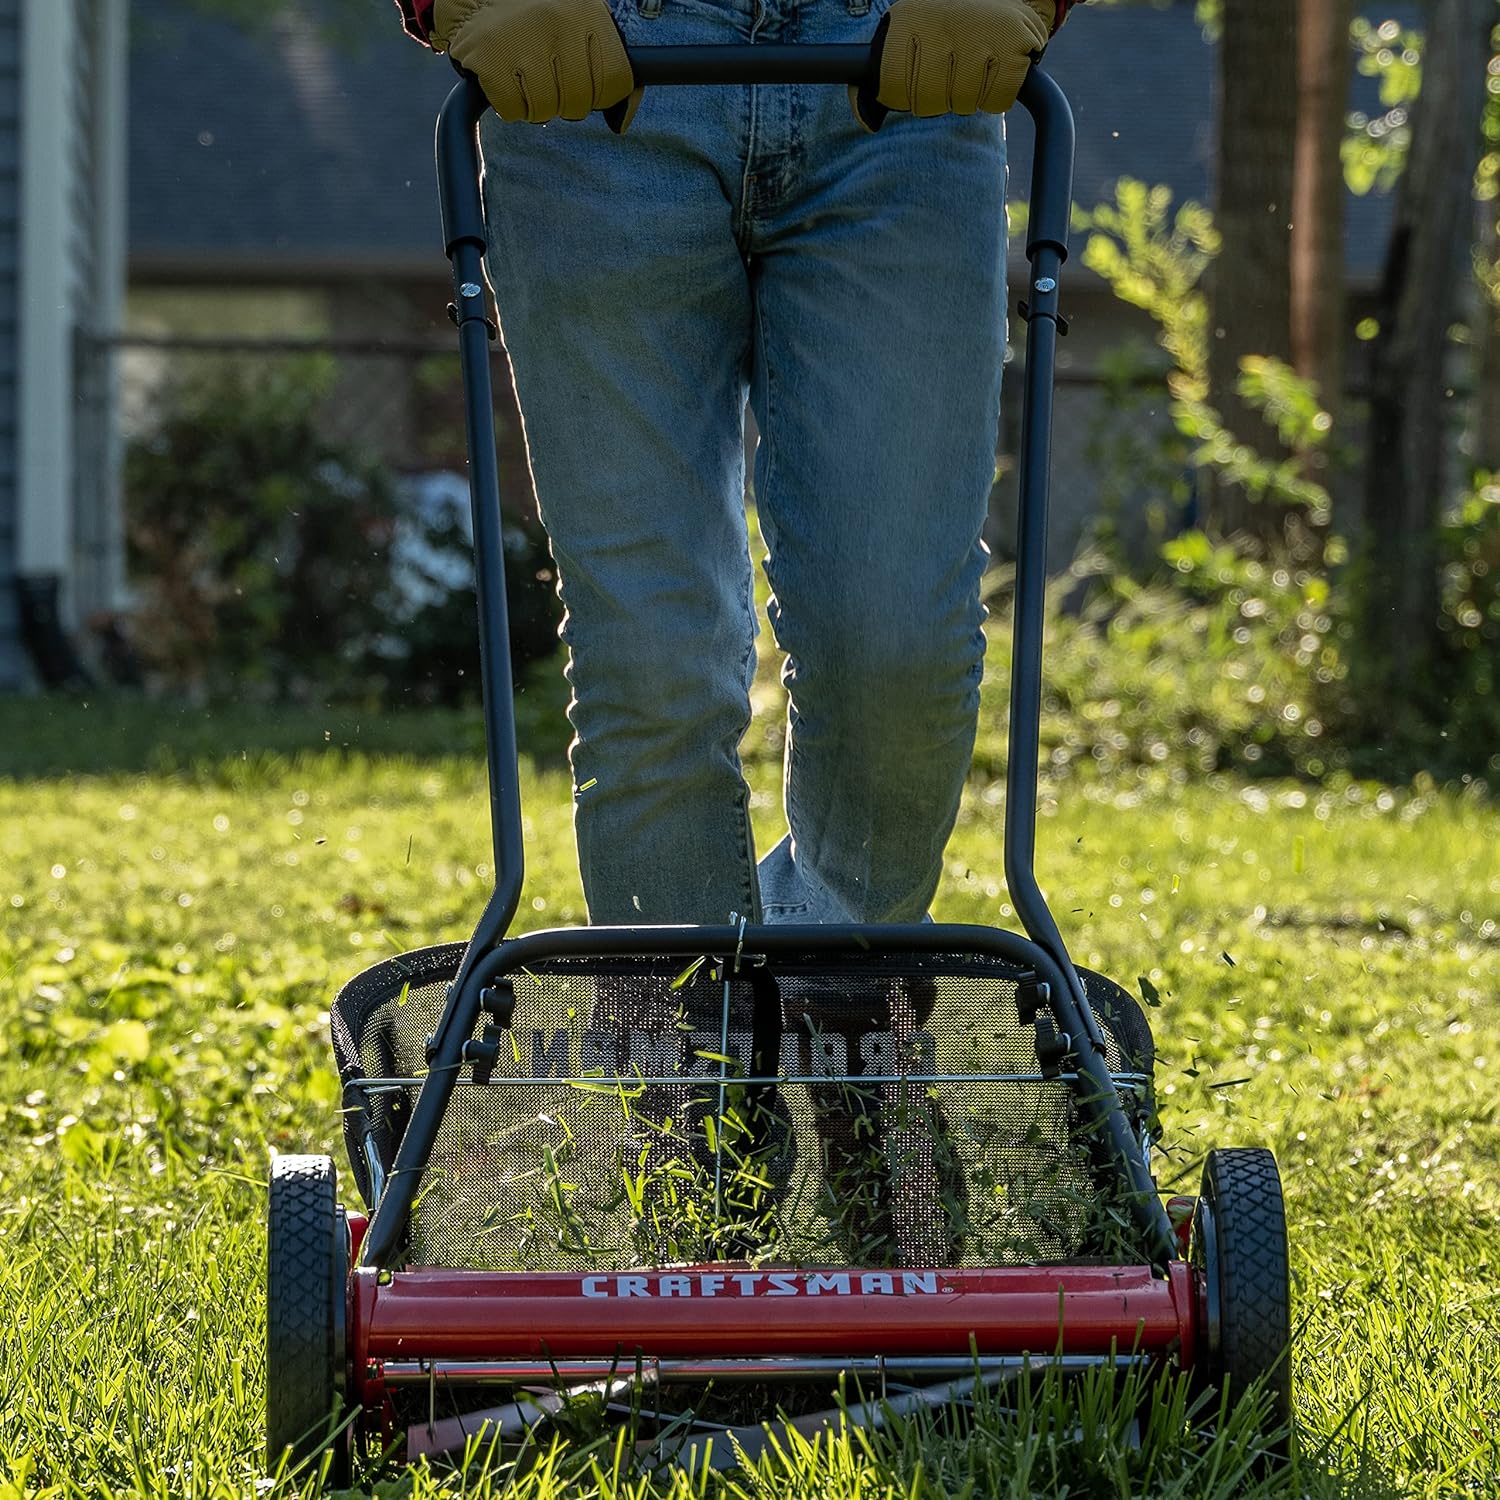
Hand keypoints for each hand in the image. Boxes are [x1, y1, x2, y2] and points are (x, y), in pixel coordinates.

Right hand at [433, 0, 642, 130]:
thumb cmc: (538, 21)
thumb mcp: (581, 26)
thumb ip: (608, 66)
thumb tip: (620, 122)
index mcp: (587, 14)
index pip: (615, 81)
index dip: (600, 94)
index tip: (585, 84)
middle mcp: (558, 25)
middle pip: (579, 103)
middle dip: (566, 102)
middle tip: (550, 79)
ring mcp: (523, 42)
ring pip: (546, 110)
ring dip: (536, 104)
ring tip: (526, 76)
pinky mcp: (492, 60)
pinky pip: (513, 111)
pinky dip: (510, 105)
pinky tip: (506, 79)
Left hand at [852, 0, 1053, 130]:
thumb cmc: (947, 22)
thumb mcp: (908, 34)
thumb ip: (884, 75)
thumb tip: (868, 122)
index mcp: (909, 21)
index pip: (892, 89)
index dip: (906, 95)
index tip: (917, 78)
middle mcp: (941, 25)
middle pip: (927, 103)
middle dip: (938, 97)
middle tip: (949, 71)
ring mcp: (979, 35)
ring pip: (962, 103)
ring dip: (968, 96)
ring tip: (974, 64)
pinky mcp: (1013, 44)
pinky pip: (996, 100)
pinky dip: (996, 95)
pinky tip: (995, 67)